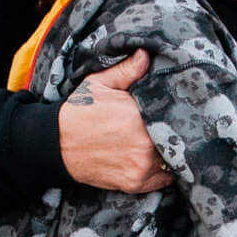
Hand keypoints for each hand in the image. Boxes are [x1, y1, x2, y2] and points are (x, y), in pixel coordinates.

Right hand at [58, 52, 172, 193]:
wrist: (57, 145)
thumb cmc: (79, 112)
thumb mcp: (99, 84)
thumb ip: (127, 70)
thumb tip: (146, 54)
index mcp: (137, 117)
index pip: (175, 116)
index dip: (179, 113)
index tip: (179, 110)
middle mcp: (143, 144)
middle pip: (177, 139)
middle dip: (176, 132)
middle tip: (174, 126)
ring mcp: (140, 166)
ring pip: (173, 159)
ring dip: (171, 152)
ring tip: (166, 142)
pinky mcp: (135, 183)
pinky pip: (164, 179)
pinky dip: (164, 171)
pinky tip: (158, 159)